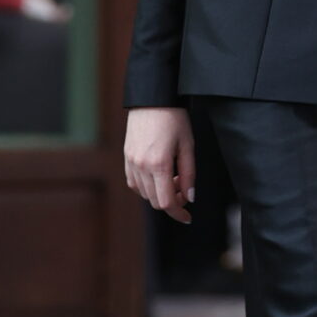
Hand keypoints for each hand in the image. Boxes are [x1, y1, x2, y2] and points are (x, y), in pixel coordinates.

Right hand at [125, 106, 195, 221]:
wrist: (152, 99)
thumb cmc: (174, 118)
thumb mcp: (188, 146)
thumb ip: (189, 174)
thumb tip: (189, 197)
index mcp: (159, 164)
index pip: (166, 202)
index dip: (178, 213)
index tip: (187, 217)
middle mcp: (141, 166)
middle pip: (155, 201)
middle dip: (171, 202)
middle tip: (184, 190)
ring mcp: (131, 162)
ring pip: (144, 194)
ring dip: (159, 193)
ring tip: (173, 177)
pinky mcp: (126, 157)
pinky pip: (134, 183)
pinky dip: (146, 187)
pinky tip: (158, 176)